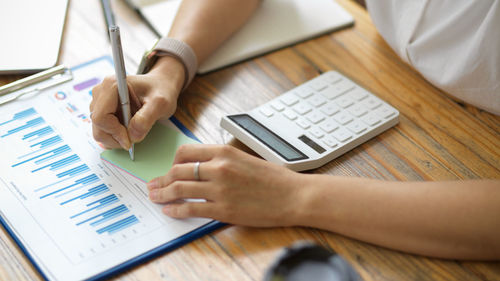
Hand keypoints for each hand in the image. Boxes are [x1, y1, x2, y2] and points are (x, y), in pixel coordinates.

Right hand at [89, 56, 184, 148]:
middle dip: (115, 138)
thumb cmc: (160, 91)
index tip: (130, 140)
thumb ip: (146, 118)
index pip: (101, 117)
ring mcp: (99, 102)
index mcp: (111, 85)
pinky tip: (129, 129)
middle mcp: (101, 93)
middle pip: (97, 126)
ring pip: (99, 131)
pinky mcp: (102, 111)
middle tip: (134, 138)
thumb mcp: (160, 103)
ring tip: (134, 129)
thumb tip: (132, 136)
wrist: (160, 86)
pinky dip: (115, 136)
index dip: (114, 132)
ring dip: (116, 138)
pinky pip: (103, 131)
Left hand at [146, 144, 306, 226]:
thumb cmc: (274, 178)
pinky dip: (176, 210)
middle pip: (177, 171)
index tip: (169, 169)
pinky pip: (191, 209)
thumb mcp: (245, 158)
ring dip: (162, 194)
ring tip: (155, 198)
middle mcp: (219, 168)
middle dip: (161, 179)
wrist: (293, 195)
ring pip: (179, 189)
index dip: (172, 162)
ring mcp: (220, 189)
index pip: (186, 152)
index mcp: (224, 152)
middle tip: (153, 185)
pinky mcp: (223, 209)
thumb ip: (222, 161)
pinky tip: (170, 211)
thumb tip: (201, 168)